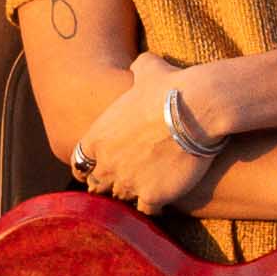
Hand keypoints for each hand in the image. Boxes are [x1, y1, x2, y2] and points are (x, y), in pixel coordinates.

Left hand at [78, 56, 234, 210]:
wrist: (196, 108)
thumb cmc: (170, 86)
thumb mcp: (148, 70)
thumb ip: (138, 69)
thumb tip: (142, 65)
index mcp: (96, 138)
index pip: (81, 163)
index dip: (92, 165)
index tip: (102, 165)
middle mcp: (106, 164)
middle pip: (99, 184)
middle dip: (111, 181)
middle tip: (127, 178)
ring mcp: (128, 182)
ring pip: (123, 198)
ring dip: (132, 192)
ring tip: (146, 186)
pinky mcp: (153, 196)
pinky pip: (147, 210)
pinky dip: (154, 205)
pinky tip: (162, 196)